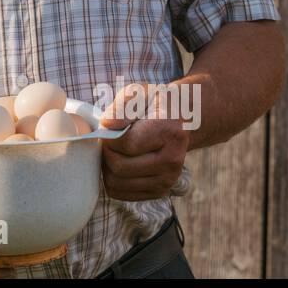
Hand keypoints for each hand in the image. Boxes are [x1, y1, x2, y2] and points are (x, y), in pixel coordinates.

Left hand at [97, 82, 189, 200]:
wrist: (181, 121)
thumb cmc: (155, 105)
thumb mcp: (140, 93)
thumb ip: (122, 106)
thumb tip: (106, 124)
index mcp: (170, 133)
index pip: (127, 144)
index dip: (109, 136)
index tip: (109, 126)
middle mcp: (172, 161)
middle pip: (119, 167)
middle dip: (106, 151)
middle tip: (109, 139)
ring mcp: (167, 180)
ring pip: (116, 183)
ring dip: (107, 166)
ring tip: (114, 150)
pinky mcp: (159, 192)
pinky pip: (120, 193)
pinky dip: (112, 179)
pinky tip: (120, 162)